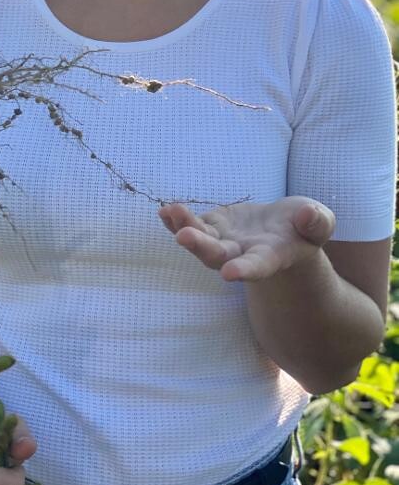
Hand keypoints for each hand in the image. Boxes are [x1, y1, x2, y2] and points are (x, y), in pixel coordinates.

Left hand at [158, 196, 335, 281]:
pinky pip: (193, 225)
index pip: (257, 266)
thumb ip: (316, 222)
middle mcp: (243, 254)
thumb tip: (307, 213)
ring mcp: (225, 241)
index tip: (230, 274)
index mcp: (271, 258)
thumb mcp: (319, 223)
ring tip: (170, 212)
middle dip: (201, 247)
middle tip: (183, 237)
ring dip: (185, 228)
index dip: (245, 270)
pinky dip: (177, 220)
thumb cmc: (304, 229)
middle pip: (219, 256)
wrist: (286, 230)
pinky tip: (164, 211)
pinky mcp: (215, 226)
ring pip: (203, 241)